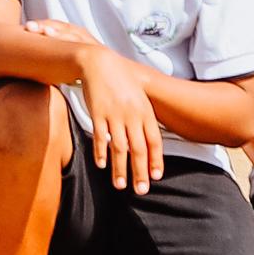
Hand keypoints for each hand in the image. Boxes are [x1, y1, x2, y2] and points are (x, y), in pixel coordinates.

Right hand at [74, 48, 165, 195]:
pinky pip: (100, 137)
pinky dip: (101, 152)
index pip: (154, 142)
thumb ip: (145, 119)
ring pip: (119, 148)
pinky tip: (101, 165)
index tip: (155, 177)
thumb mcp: (139, 98)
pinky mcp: (97, 114)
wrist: (101, 64)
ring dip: (120, 169)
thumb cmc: (122, 83)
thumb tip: (151, 143)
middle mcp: (132, 115)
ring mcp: (114, 115)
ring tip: (119, 186)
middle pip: (139, 149)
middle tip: (141, 190)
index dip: (156, 161)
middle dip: (140, 172)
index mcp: (145, 112)